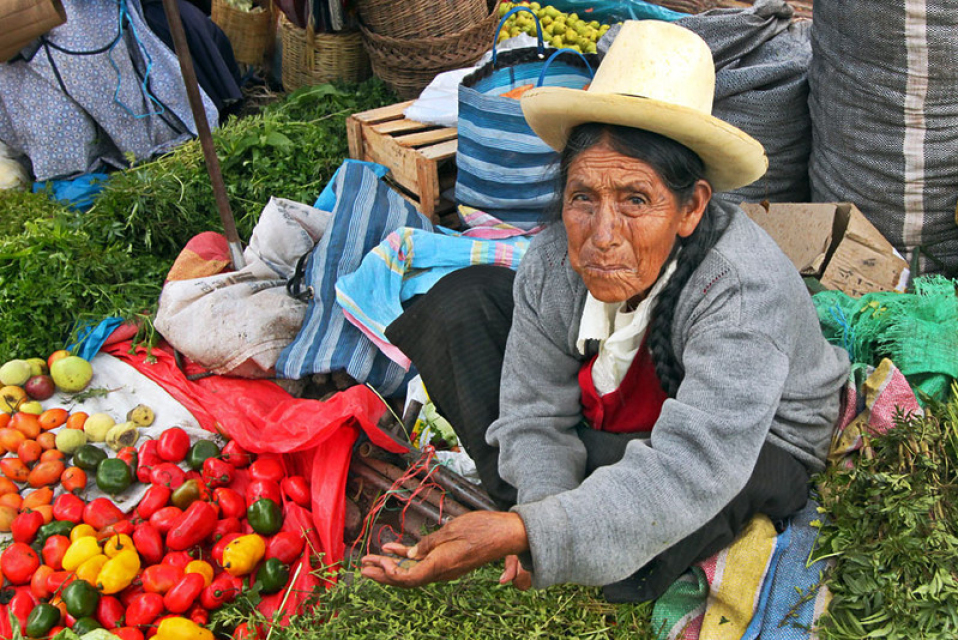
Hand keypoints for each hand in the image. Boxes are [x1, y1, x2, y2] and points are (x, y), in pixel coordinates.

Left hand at [360, 510, 528, 587]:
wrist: (508, 534)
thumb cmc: (483, 529)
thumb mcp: (452, 530)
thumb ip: (429, 543)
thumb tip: (410, 554)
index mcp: (441, 565)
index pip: (409, 577)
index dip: (391, 572)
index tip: (379, 560)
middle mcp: (442, 571)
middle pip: (407, 578)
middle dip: (383, 573)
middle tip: (363, 568)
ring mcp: (446, 568)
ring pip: (414, 572)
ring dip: (393, 566)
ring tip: (373, 559)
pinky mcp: (450, 562)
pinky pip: (424, 565)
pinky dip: (408, 559)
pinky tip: (395, 549)